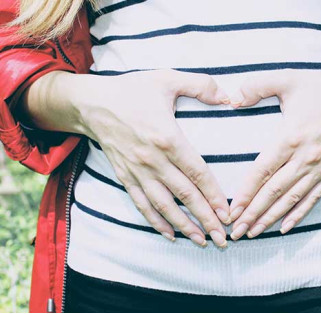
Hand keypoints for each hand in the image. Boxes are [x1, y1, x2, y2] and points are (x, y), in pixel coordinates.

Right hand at [71, 69, 231, 247]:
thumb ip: (200, 85)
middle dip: (205, 218)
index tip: (227, 212)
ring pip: (164, 205)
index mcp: (167, 138)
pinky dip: (155, 222)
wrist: (92, 103)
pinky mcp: (125, 177)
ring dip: (183, 226)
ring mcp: (137, 171)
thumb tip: (228, 96)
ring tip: (201, 241)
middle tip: (222, 238)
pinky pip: (142, 204)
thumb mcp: (167, 78)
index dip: (213, 195)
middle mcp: (153, 160)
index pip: (197, 172)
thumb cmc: (133, 90)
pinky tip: (170, 235)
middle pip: (184, 195)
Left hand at [228, 65, 320, 239]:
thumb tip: (232, 99)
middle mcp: (306, 158)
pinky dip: (298, 214)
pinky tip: (285, 228)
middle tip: (236, 231)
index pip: (262, 172)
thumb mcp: (288, 79)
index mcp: (291, 137)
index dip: (245, 193)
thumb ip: (257, 86)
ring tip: (253, 233)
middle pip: (274, 192)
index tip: (231, 209)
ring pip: (291, 200)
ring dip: (271, 218)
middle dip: (253, 213)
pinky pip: (313, 198)